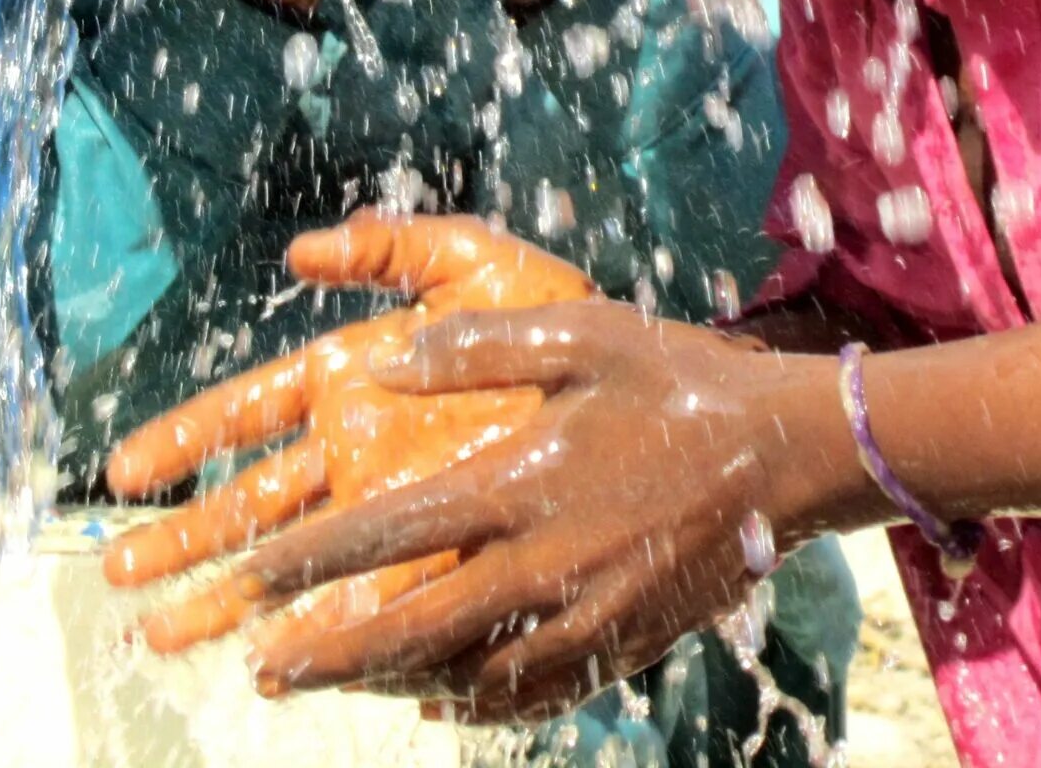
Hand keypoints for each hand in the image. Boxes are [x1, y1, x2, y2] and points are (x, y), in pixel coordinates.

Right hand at [100, 213, 595, 654]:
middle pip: (252, 501)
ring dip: (227, 598)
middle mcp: (360, 446)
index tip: (123, 473)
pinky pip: (366, 595)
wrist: (641, 377)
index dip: (186, 439)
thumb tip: (300, 250)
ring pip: (292, 559)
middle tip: (118, 576)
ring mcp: (394, 502)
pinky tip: (270, 661)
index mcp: (353, 375)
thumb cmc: (556, 307)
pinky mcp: (438, 546)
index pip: (250, 411)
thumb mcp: (475, 261)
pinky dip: (318, 630)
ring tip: (158, 637)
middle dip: (186, 539)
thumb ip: (392, 247)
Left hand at [216, 303, 862, 722]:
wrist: (792, 452)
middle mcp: (541, 566)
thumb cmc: (684, 381)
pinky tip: (445, 697)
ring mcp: (582, 617)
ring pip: (463, 676)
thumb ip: (477, 350)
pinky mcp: (622, 644)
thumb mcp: (583, 335)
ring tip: (339, 681)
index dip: (306, 564)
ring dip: (389, 683)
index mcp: (521, 484)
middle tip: (265, 668)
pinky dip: (476, 704)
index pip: (384, 535)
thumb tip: (382, 365)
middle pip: (407, 631)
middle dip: (326, 656)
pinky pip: (531, 696)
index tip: (249, 580)